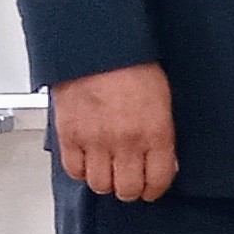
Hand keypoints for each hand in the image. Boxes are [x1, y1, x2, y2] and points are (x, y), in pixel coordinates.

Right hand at [52, 63, 177, 201]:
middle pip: (127, 190)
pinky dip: (81, 170)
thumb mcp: (161, 98)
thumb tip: (164, 160)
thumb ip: (161, 133)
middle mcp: (126, 141)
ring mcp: (95, 141)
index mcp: (155, 131)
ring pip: (100, 185)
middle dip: (131, 188)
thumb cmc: (132, 63)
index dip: (155, 188)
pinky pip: (74, 170)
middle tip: (130, 180)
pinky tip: (88, 160)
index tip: (152, 187)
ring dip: (105, 180)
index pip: (158, 181)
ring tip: (108, 169)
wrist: (97, 44)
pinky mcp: (69, 136)